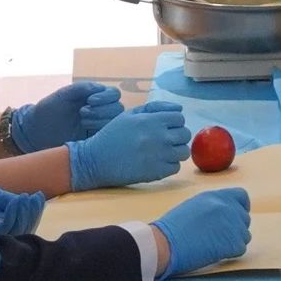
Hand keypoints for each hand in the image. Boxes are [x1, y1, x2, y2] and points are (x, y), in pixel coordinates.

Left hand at [9, 80, 124, 154]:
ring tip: (83, 122)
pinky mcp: (95, 140)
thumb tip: (100, 88)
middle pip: (118, 108)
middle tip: (83, 113)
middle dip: (102, 110)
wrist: (36, 132)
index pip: (114, 94)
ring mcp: (98, 126)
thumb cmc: (48, 110)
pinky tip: (87, 133)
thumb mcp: (63, 95)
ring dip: (101, 120)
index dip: (106, 96)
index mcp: (93, 97)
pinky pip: (108, 137)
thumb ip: (81, 88)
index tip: (90, 101)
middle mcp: (99, 111)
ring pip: (115, 123)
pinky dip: (101, 134)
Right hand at [67, 99, 190, 191]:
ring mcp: (159, 155)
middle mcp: (159, 136)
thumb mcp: (129, 115)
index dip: (174, 123)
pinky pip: (176, 167)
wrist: (95, 160)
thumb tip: (178, 109)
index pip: (179, 118)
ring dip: (176, 151)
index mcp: (151, 120)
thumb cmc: (112, 135)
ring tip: (164, 152)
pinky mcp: (157, 172)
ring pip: (184, 152)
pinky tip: (158, 163)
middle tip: (166, 141)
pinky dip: (170, 165)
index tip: (166, 128)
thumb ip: (154, 109)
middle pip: (185, 134)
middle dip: (177, 136)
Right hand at [153, 187, 251, 279]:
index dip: (240, 208)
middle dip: (234, 229)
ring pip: (244, 235)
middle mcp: (228, 207)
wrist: (165, 242)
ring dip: (232, 242)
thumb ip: (213, 207)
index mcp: (216, 196)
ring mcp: (233, 225)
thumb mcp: (194, 206)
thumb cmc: (173, 228)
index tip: (233, 218)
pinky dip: (230, 253)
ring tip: (213, 245)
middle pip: (245, 219)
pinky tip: (214, 253)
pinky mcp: (233, 243)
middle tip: (217, 237)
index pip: (242, 196)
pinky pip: (240, 249)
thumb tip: (223, 217)